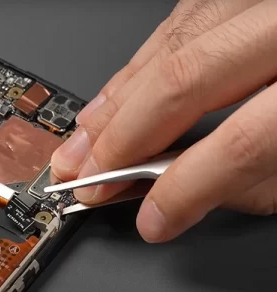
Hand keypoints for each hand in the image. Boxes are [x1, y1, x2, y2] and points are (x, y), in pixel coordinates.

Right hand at [51, 0, 276, 241]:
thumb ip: (255, 181)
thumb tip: (181, 196)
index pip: (243, 143)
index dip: (185, 189)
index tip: (152, 218)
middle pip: (187, 81)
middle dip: (123, 139)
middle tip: (87, 177)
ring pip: (170, 48)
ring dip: (115, 104)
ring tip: (82, 145)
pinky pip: (172, 27)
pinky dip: (132, 70)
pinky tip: (109, 99)